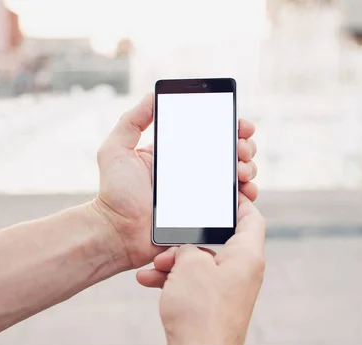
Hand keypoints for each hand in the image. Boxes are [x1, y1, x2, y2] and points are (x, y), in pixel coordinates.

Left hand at [93, 93, 258, 269]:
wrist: (117, 233)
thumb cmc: (113, 193)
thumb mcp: (116, 150)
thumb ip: (131, 121)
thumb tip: (153, 94)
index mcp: (176, 154)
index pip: (209, 134)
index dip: (231, 127)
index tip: (241, 125)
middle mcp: (192, 171)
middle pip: (230, 153)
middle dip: (244, 147)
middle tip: (241, 149)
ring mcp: (201, 194)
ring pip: (237, 176)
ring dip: (248, 168)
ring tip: (241, 170)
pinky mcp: (206, 216)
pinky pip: (233, 204)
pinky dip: (246, 195)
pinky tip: (245, 190)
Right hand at [137, 195, 265, 344]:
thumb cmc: (199, 311)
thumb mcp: (190, 264)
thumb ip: (189, 244)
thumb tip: (187, 248)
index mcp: (247, 256)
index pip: (252, 218)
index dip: (237, 202)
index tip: (218, 193)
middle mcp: (243, 272)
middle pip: (219, 241)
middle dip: (188, 239)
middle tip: (167, 240)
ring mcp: (228, 291)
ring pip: (201, 264)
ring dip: (175, 262)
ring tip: (152, 267)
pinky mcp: (213, 307)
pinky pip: (194, 284)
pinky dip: (174, 280)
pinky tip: (148, 281)